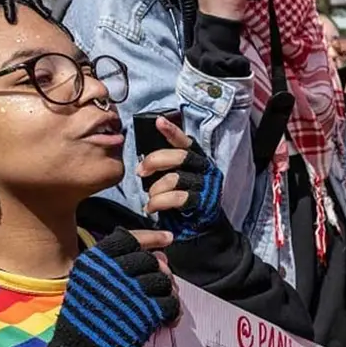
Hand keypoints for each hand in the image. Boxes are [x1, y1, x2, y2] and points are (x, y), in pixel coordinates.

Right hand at [49, 228, 180, 346]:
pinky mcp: (145, 312)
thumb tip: (161, 254)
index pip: (128, 238)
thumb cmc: (88, 317)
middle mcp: (112, 272)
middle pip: (151, 260)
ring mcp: (130, 292)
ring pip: (164, 280)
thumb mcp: (92, 282)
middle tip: (160, 284)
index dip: (151, 237)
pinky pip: (171, 303)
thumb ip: (121, 265)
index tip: (167, 238)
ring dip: (168, 291)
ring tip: (162, 301)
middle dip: (160, 270)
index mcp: (95, 262)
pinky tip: (168, 318)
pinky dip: (174, 311)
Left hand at [136, 116, 223, 239]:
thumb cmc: (182, 197)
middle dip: (155, 161)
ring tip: (150, 198)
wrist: (200, 224)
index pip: (185, 142)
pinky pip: (177, 198)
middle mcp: (203, 168)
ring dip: (155, 189)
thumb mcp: (174, 176)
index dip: (172, 131)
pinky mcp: (202, 202)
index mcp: (196, 159)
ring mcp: (204, 185)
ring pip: (174, 178)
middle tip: (141, 171)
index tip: (159, 121)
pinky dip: (159, 203)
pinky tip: (151, 207)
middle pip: (179, 156)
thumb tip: (144, 161)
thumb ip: (165, 166)